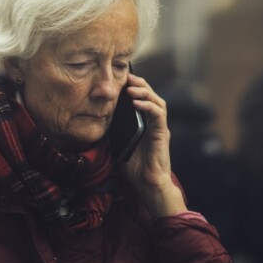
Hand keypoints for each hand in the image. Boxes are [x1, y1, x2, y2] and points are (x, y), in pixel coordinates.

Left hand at [122, 73, 186, 217]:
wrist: (147, 184)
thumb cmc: (134, 167)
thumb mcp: (119, 144)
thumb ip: (115, 130)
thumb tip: (100, 118)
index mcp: (145, 124)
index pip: (142, 100)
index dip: (134, 88)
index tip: (121, 81)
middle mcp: (154, 123)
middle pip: (151, 96)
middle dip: (140, 85)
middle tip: (127, 77)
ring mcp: (160, 128)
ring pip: (157, 102)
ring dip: (145, 92)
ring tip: (131, 87)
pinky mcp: (162, 133)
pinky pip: (158, 115)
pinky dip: (148, 106)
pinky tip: (136, 103)